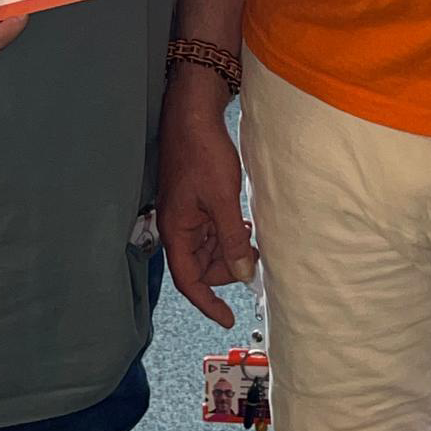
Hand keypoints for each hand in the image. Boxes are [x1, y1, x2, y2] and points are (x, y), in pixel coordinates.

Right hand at [158, 78, 257, 329]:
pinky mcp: (195, 199)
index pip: (189, 280)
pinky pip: (211, 227)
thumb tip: (244, 275)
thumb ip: (233, 240)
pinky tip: (245, 222)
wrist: (193, 112)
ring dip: (230, 248)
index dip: (207, 302)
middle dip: (226, 268)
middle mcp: (177, 225)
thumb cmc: (202, 153)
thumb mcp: (223, 201)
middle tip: (255, 261)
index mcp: (176, 230)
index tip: (228, 317)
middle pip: (200, 265)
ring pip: (208, 246)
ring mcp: (186, 211)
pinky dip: (228, 231)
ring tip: (253, 239)